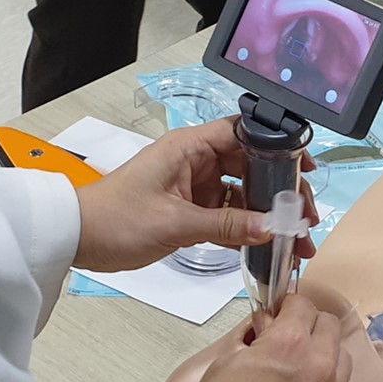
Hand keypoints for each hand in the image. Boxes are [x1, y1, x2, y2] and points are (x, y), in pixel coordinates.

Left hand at [73, 118, 318, 271]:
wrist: (78, 239)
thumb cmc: (116, 218)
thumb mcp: (176, 222)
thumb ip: (227, 225)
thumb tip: (271, 228)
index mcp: (190, 147)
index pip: (245, 135)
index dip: (278, 148)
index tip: (304, 169)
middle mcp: (197, 162)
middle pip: (253, 168)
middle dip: (281, 193)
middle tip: (304, 218)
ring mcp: (196, 187)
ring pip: (245, 196)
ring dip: (269, 217)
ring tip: (294, 240)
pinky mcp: (192, 211)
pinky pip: (230, 216)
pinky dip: (247, 230)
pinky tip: (268, 246)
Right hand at [184, 294, 351, 381]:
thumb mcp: (226, 363)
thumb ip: (254, 341)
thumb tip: (267, 330)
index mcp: (292, 342)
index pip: (302, 305)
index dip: (287, 306)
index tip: (276, 314)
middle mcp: (321, 364)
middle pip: (330, 326)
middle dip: (309, 324)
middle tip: (287, 336)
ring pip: (342, 357)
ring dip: (324, 353)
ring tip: (299, 366)